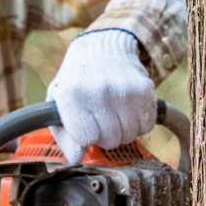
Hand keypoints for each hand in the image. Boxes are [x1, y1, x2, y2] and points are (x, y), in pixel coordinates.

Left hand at [47, 29, 155, 163]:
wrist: (103, 48)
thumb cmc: (77, 81)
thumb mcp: (59, 103)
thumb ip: (64, 135)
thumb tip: (76, 158)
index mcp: (72, 95)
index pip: (86, 139)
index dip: (86, 138)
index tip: (85, 127)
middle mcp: (99, 92)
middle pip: (110, 140)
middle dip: (106, 136)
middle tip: (101, 120)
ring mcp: (124, 91)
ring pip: (130, 136)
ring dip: (123, 131)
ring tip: (114, 114)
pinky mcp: (144, 90)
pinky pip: (146, 126)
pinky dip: (139, 123)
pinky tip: (128, 110)